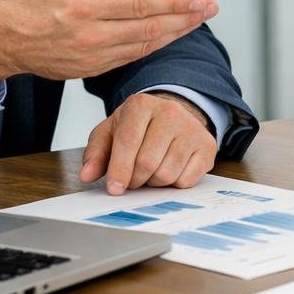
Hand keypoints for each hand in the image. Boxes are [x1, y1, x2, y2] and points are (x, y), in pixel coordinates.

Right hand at [0, 0, 216, 84]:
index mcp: (81, 6)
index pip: (140, 4)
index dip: (175, 2)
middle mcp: (90, 35)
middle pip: (151, 28)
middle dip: (186, 18)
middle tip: (211, 7)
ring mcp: (91, 56)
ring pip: (144, 46)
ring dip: (176, 33)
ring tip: (199, 20)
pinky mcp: (89, 69)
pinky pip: (130, 57)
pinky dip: (154, 47)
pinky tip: (169, 36)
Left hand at [79, 91, 217, 194]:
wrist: (169, 118)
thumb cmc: (136, 128)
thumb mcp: (110, 133)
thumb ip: (96, 154)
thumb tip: (87, 175)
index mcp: (141, 105)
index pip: (128, 141)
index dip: (119, 169)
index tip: (114, 189)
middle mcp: (170, 112)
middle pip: (147, 162)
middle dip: (135, 179)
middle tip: (132, 179)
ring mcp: (191, 128)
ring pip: (167, 174)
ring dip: (154, 182)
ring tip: (151, 171)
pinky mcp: (207, 145)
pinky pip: (186, 180)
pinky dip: (174, 184)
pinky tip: (170, 170)